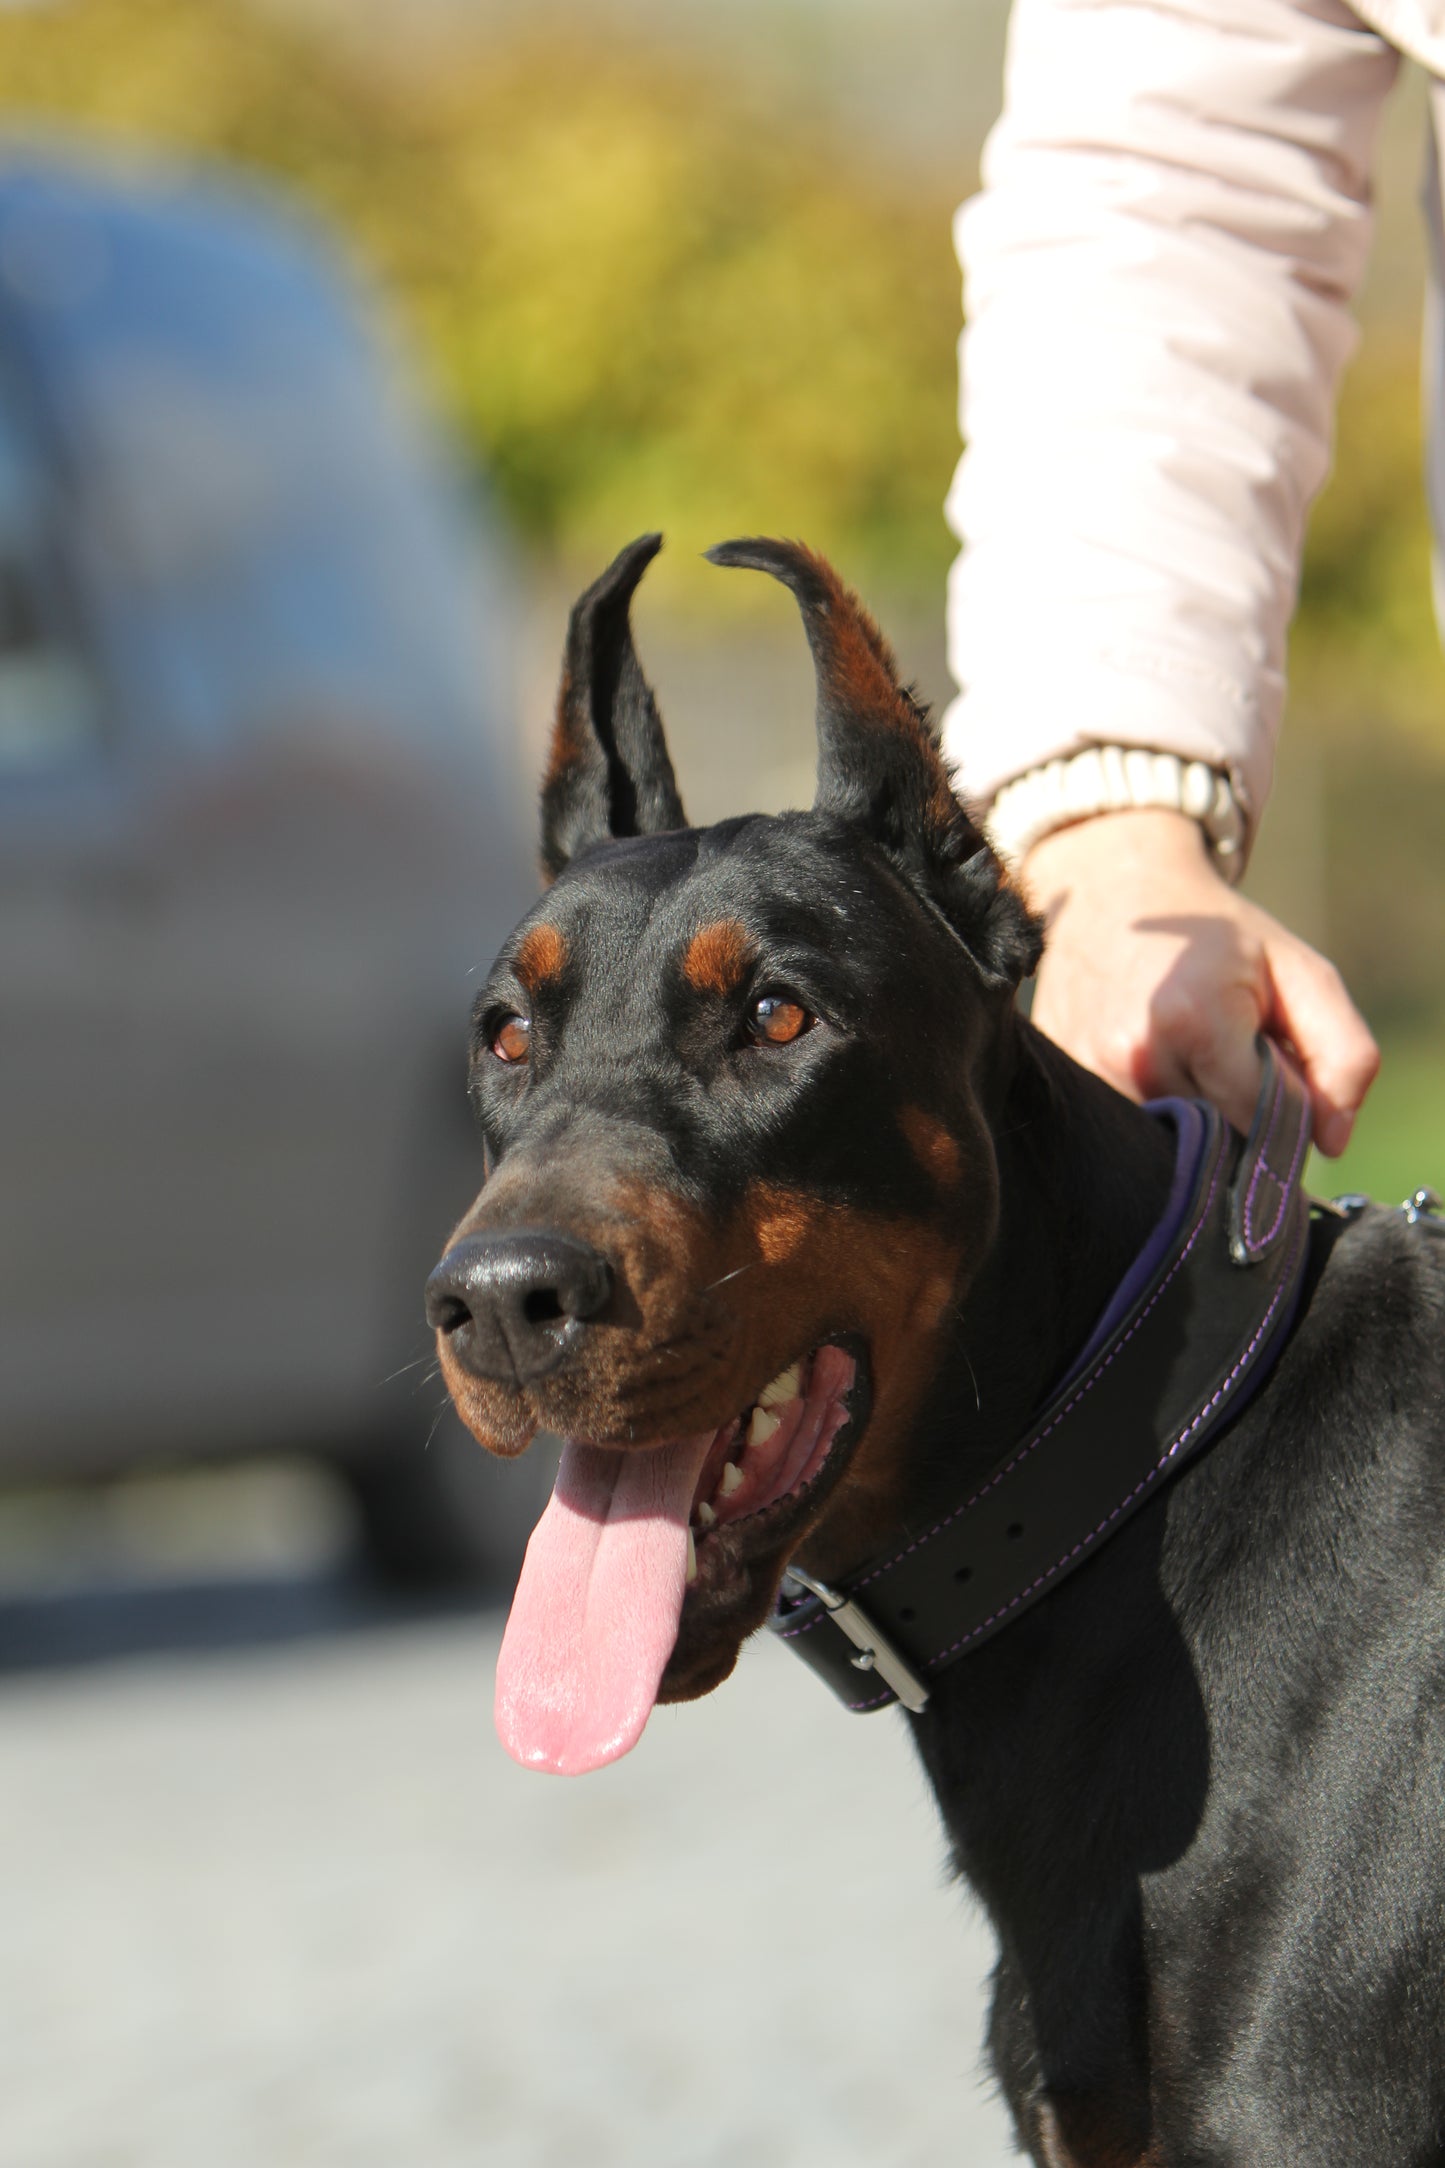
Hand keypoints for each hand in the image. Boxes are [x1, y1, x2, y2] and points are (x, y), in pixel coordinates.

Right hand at [1020, 809, 1378, 1156]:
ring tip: (1192, 1051)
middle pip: (1218, 1138)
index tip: (1278, 1064)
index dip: (1288, 1105)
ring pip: (1174, 1143)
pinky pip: (1133, 1128)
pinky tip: (1155, 1056)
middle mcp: (1134, 1057)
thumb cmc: (1216, 935)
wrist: (1112, 890)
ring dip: (1197, 1114)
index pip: (1266, 1122)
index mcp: (1195, 1021)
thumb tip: (1331, 1143)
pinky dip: (1156, 1107)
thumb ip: (1343, 1055)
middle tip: (1234, 1053)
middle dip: (1241, 1111)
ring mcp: (1091, 1074)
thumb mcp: (1299, 972)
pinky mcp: (1069, 1081)